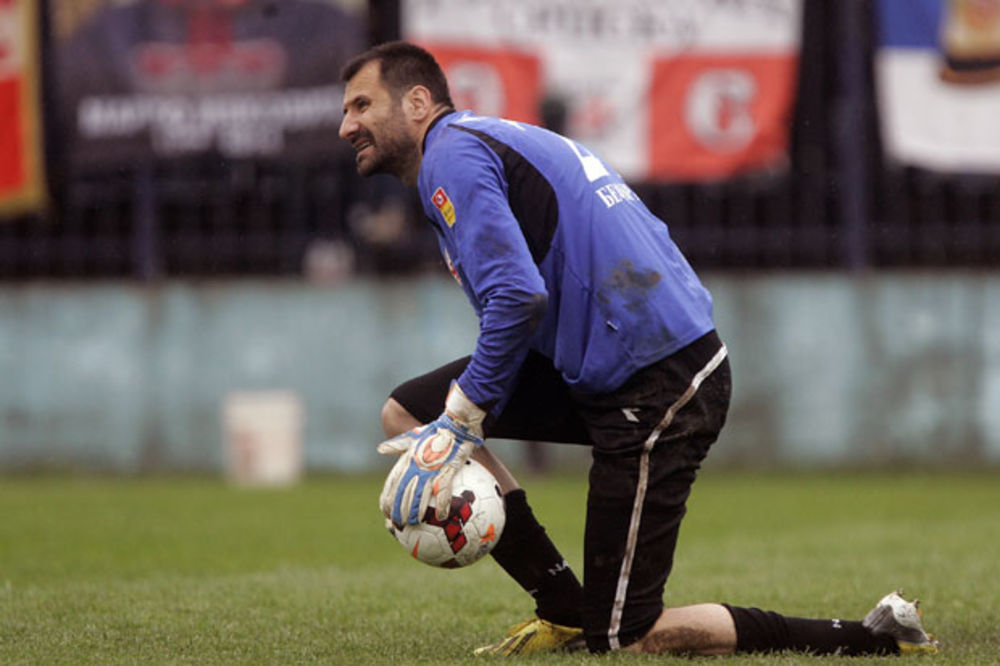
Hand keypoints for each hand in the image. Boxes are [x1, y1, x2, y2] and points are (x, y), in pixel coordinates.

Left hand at [378, 384, 485, 526]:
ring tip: (412, 523)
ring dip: (415, 510)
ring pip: (420, 494)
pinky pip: (444, 490)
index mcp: (407, 459)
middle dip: (397, 509)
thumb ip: (397, 445)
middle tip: (396, 524)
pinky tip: (443, 516)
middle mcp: (416, 466)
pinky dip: (443, 504)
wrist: (455, 422)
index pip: (392, 482)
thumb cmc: (435, 429)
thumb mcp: (413, 436)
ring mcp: (431, 468)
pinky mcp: (447, 469)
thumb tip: (380, 449)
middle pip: (403, 492)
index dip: (387, 497)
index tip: (384, 511)